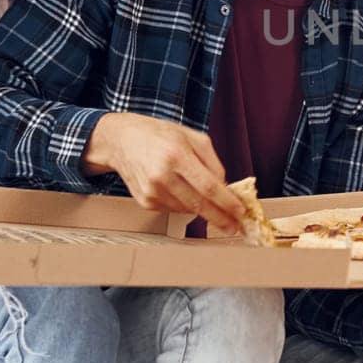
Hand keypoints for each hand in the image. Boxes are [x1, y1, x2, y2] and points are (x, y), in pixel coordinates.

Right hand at [82, 112, 242, 233]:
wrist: (121, 140)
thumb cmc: (160, 135)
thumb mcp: (192, 137)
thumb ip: (213, 162)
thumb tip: (225, 188)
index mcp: (177, 155)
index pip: (208, 186)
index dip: (226, 202)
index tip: (240, 211)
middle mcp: (162, 175)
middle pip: (198, 204)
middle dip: (220, 218)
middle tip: (234, 227)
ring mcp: (151, 191)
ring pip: (187, 209)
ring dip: (202, 209)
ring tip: (210, 202)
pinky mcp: (145, 201)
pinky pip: (173, 209)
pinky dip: (184, 204)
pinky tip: (181, 190)